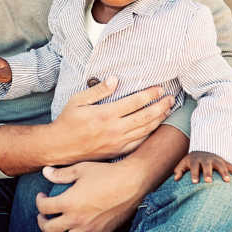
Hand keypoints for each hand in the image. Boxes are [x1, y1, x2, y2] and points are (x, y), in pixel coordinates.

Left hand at [35, 160, 144, 231]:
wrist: (132, 184)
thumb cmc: (106, 173)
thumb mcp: (81, 169)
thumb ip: (61, 174)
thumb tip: (45, 172)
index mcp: (69, 202)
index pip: (43, 208)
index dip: (38, 201)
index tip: (41, 196)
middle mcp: (76, 219)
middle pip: (48, 229)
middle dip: (41, 222)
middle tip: (43, 215)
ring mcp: (88, 230)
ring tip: (52, 229)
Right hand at [51, 78, 171, 161]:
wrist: (60, 146)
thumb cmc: (68, 121)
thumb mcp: (78, 100)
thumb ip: (98, 90)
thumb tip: (115, 79)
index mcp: (105, 114)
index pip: (134, 102)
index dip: (149, 95)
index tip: (160, 89)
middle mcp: (114, 129)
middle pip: (145, 117)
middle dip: (160, 107)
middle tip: (171, 98)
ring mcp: (117, 142)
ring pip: (145, 130)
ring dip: (159, 119)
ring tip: (168, 110)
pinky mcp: (117, 151)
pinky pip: (138, 142)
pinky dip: (150, 134)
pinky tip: (155, 126)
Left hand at [173, 151, 231, 183]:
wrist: (203, 150)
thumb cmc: (192, 161)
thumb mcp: (184, 163)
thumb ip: (179, 170)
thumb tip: (176, 179)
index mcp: (196, 160)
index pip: (194, 166)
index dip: (193, 174)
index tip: (194, 182)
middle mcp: (207, 159)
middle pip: (207, 165)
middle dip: (208, 173)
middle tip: (208, 181)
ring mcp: (216, 159)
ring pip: (221, 165)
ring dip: (224, 172)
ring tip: (227, 181)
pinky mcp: (224, 161)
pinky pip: (231, 166)